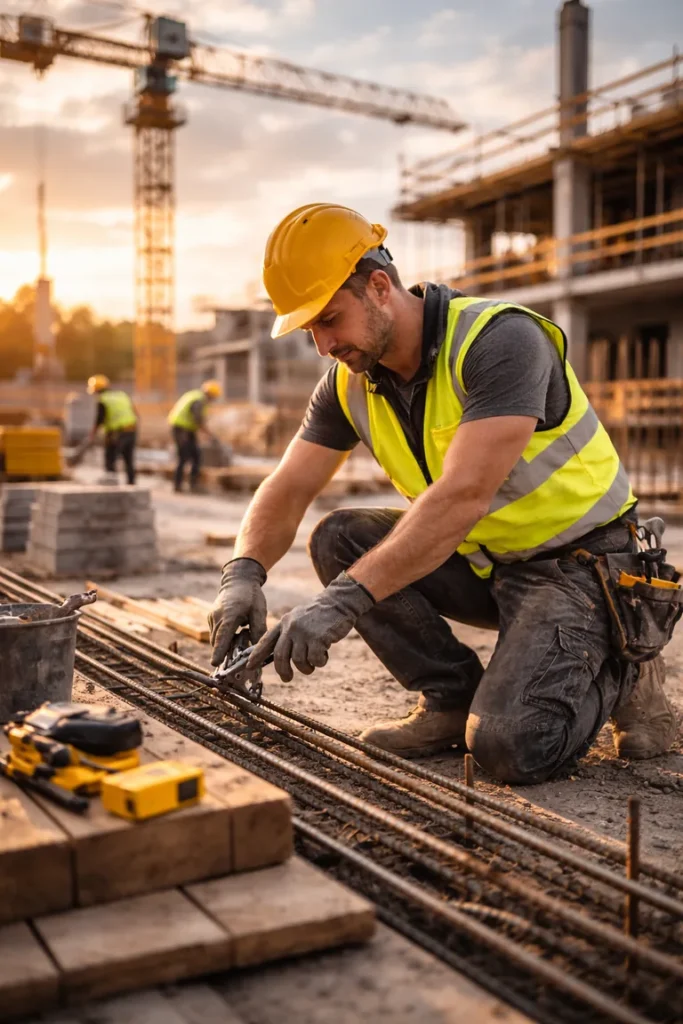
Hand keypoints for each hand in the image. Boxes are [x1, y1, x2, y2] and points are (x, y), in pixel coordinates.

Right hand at [208, 558, 267, 665]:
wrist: (238, 580)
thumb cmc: (251, 595)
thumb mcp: (259, 611)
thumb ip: (258, 630)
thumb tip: (257, 650)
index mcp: (230, 615)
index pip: (223, 636)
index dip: (219, 651)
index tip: (215, 663)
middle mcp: (217, 617)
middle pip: (217, 642)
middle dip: (224, 654)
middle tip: (236, 663)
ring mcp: (212, 617)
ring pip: (215, 639)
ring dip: (224, 646)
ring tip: (239, 641)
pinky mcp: (211, 618)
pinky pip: (215, 634)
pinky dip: (223, 639)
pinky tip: (235, 633)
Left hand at [247, 571, 374, 681]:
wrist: (339, 602)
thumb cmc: (319, 615)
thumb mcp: (298, 619)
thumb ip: (288, 634)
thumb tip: (279, 657)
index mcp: (284, 622)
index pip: (266, 641)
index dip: (256, 655)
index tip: (249, 666)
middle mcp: (291, 627)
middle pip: (281, 657)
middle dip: (283, 671)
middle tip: (287, 678)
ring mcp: (304, 632)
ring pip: (299, 661)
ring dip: (307, 667)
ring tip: (314, 662)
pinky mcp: (318, 638)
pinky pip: (315, 660)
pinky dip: (320, 662)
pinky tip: (324, 655)